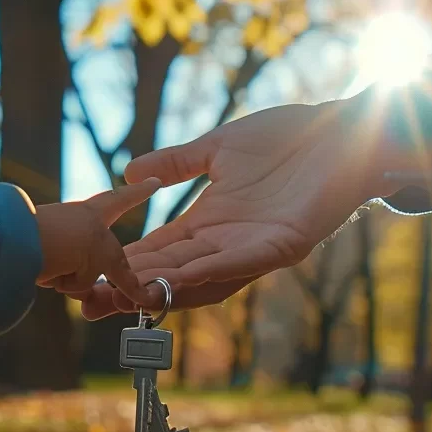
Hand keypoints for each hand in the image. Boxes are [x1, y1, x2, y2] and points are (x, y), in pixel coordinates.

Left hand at [35, 178, 161, 306]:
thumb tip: (134, 294)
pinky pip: (66, 284)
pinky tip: (48, 278)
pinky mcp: (43, 262)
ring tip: (60, 272)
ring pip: (88, 275)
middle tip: (82, 269)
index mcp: (95, 211)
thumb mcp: (106, 254)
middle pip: (105, 257)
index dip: (140, 192)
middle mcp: (79, 224)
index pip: (124, 198)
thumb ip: (123, 274)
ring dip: (78, 281)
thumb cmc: (67, 240)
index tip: (154, 180)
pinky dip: (60, 284)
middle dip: (97, 267)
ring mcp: (60, 245)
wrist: (18, 246)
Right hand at [79, 98, 389, 319]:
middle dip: (132, 288)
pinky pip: (239, 265)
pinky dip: (206, 273)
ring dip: (162, 289)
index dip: (125, 263)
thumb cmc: (288, 136)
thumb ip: (176, 163)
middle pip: (173, 274)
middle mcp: (229, 242)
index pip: (160, 250)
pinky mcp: (283, 245)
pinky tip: (175, 279)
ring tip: (123, 296)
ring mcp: (256, 247)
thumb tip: (130, 173)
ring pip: (201, 278)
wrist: (344, 129)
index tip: (88, 274)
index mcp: (212, 220)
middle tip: (89, 302)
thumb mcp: (218, 148)